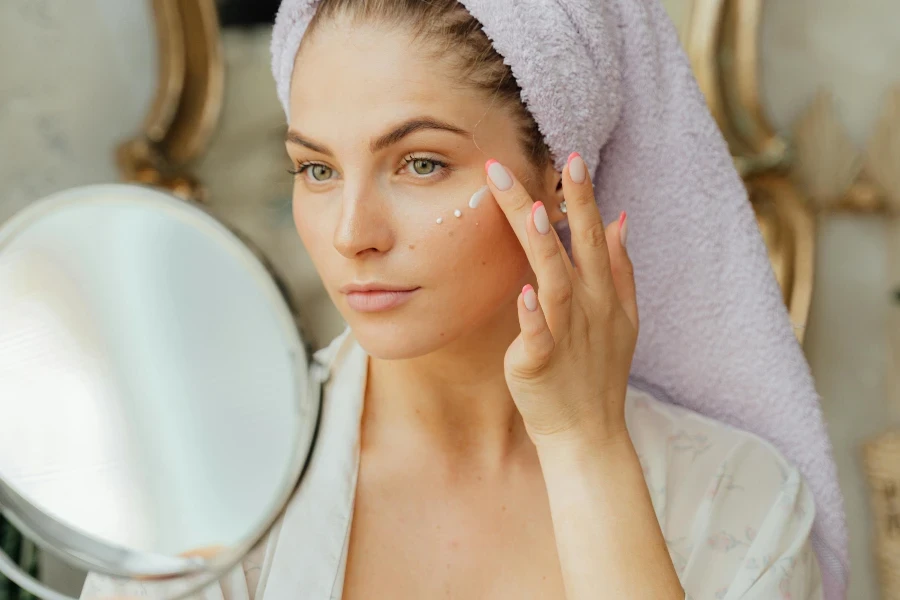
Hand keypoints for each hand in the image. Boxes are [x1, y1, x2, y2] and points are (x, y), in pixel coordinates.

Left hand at [484, 154, 637, 447]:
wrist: (587, 432)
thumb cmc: (597, 372)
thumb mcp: (622, 317)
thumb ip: (618, 267)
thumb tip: (620, 219)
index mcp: (601, 292)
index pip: (592, 233)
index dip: (584, 196)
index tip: (572, 156)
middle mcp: (587, 306)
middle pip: (574, 245)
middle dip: (566, 202)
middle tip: (552, 159)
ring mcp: (566, 333)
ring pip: (556, 282)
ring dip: (545, 247)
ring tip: (532, 211)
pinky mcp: (541, 363)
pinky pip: (537, 336)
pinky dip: (532, 316)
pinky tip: (523, 293)